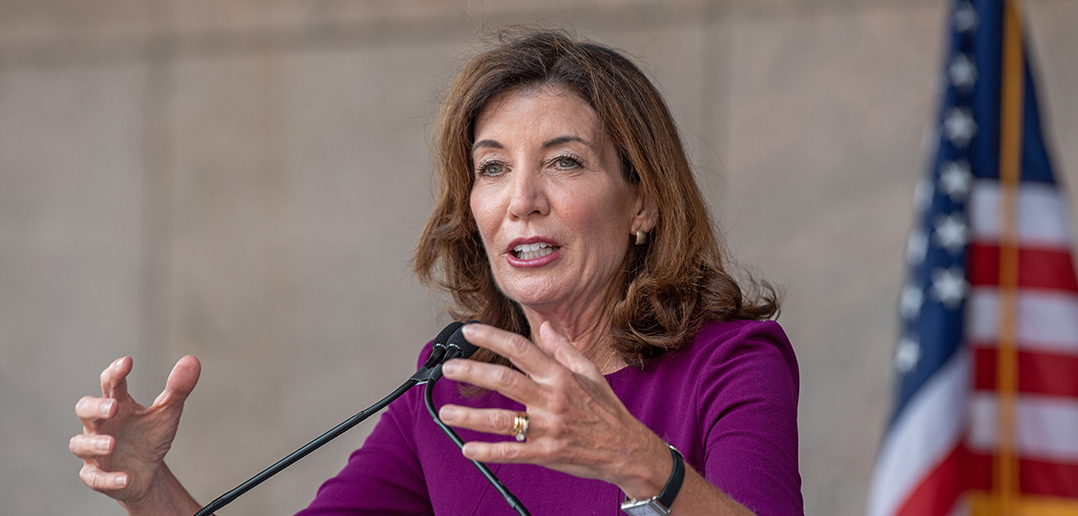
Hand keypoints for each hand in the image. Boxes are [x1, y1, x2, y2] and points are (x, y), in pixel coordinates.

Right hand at [69, 355, 200, 507]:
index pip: (110, 384)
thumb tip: (192, 360)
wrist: (148, 474)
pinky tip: (124, 477)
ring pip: (80, 444)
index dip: (115, 373)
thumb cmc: (150, 437)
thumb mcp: (168, 412)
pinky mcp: (97, 476)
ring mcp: (95, 451)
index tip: (126, 363)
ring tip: (111, 444)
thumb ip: (178, 388)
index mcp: (118, 405)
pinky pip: (94, 477)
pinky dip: (107, 478)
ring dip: (94, 443)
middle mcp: (101, 425)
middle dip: (96, 408)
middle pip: (85, 410)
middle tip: (113, 407)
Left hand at [437, 322, 672, 498]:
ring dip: (470, 417)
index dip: (491, 337)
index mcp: (560, 376)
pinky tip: (468, 449)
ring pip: (502, 420)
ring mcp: (549, 428)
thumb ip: (563, 348)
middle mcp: (552, 399)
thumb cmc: (607, 411)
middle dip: (472, 372)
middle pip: (504, 381)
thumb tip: (545, 325)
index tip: (469, 331)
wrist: (627, 450)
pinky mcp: (547, 454)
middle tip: (449, 369)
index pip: (520, 349)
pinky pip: (512, 452)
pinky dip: (488, 452)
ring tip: (446, 413)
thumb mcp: (590, 372)